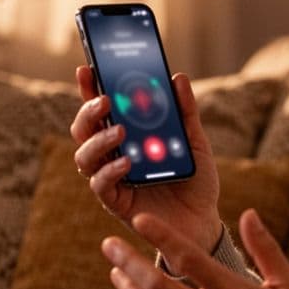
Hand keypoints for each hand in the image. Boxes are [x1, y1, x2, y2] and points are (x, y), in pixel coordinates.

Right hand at [71, 65, 221, 251]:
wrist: (204, 221)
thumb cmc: (195, 180)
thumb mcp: (195, 141)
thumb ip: (185, 112)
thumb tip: (177, 77)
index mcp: (126, 137)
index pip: (100, 109)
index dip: (89, 89)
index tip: (86, 67)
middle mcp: (112, 156)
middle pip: (84, 130)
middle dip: (88, 112)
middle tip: (104, 101)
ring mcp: (111, 179)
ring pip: (84, 156)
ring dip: (98, 140)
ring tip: (119, 130)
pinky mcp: (116, 202)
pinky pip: (101, 186)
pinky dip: (110, 171)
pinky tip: (126, 163)